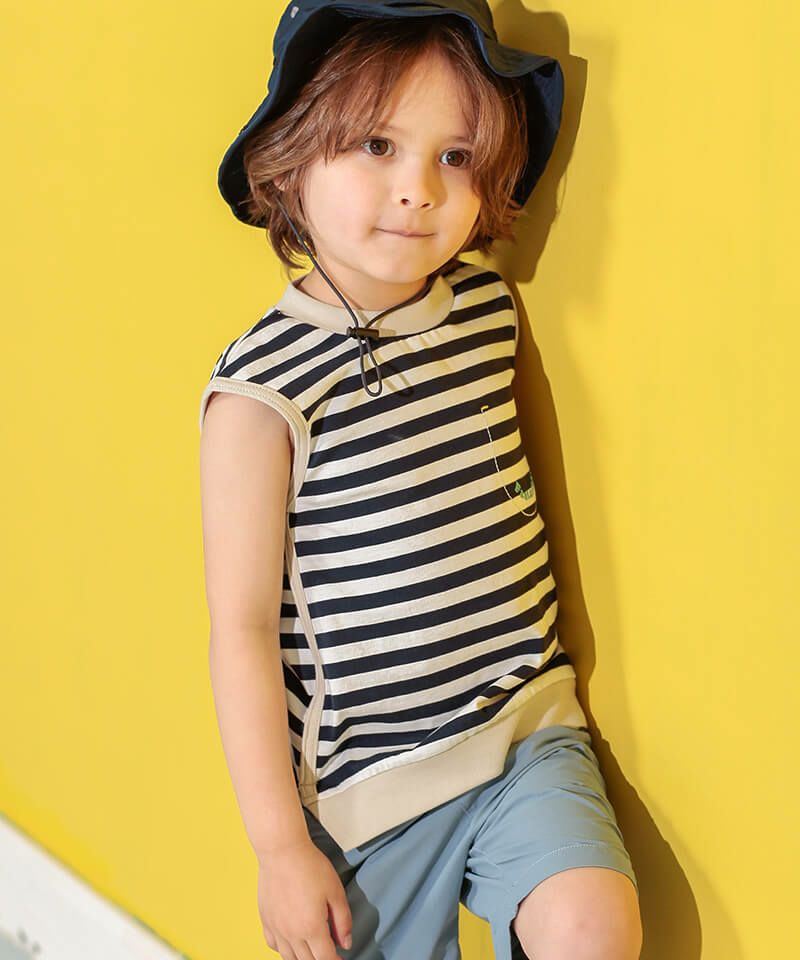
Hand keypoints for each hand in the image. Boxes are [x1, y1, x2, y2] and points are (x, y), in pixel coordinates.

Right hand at [257, 836, 352, 958]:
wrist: (282, 851)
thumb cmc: (309, 866)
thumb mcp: (335, 891)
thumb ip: (343, 920)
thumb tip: (345, 943)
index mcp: (311, 927)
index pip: (325, 959)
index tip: (340, 959)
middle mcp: (291, 933)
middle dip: (320, 959)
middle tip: (329, 951)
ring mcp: (276, 928)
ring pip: (289, 957)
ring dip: (303, 957)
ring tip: (312, 948)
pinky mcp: (266, 920)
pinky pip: (273, 945)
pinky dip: (284, 948)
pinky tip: (291, 940)